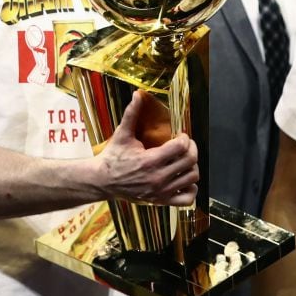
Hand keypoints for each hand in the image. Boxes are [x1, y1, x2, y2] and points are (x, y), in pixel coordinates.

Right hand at [96, 90, 198, 205]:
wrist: (103, 181)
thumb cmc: (113, 157)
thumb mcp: (122, 134)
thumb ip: (131, 114)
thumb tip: (137, 94)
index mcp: (150, 160)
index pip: (181, 147)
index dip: (185, 138)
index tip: (180, 135)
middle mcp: (158, 178)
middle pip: (190, 161)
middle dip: (191, 148)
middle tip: (186, 144)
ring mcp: (161, 192)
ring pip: (192, 178)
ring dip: (192, 166)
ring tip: (184, 160)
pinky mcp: (161, 201)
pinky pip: (187, 199)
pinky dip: (191, 189)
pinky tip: (184, 179)